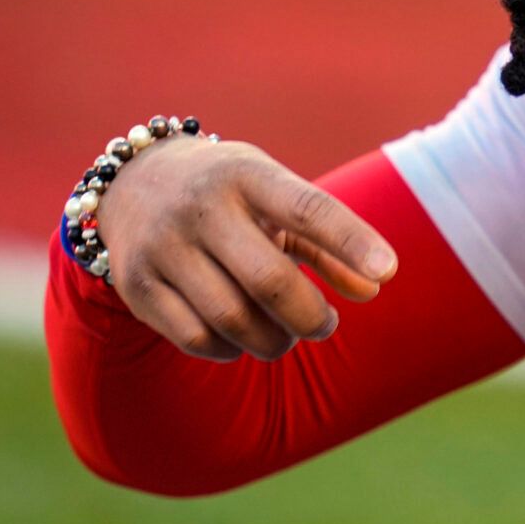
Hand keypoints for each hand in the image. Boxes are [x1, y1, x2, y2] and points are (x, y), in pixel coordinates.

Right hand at [91, 136, 398, 363]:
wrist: (134, 183)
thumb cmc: (232, 195)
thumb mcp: (278, 198)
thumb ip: (328, 244)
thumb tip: (375, 288)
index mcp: (246, 173)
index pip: (308, 207)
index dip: (352, 240)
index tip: (390, 271)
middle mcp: (201, 206)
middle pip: (269, 281)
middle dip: (310, 317)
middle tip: (326, 326)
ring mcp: (163, 245)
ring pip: (233, 318)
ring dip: (273, 341)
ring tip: (286, 336)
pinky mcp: (137, 284)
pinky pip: (197, 338)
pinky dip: (231, 350)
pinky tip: (242, 339)